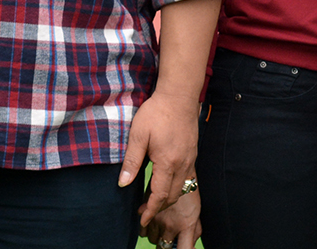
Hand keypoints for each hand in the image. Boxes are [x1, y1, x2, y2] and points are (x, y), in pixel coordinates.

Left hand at [119, 90, 198, 226]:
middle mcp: (182, 165)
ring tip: (153, 201)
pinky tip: (166, 183)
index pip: (160, 196)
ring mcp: (189, 159)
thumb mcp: (138, 135)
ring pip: (182, 188)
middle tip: (144, 212)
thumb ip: (131, 161)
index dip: (151, 210)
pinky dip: (176, 187)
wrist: (178, 96)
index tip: (142, 219)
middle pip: (173, 196)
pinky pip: (186, 178)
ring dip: (168, 198)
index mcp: (168, 163)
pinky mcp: (192, 153)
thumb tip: (123, 183)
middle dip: (159, 207)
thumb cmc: (156, 113)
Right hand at [142, 189, 200, 248]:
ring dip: (155, 236)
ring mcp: (157, 220)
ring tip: (161, 228)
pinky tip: (152, 223)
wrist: (176, 171)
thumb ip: (195, 232)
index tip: (179, 248)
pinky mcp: (146, 212)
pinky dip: (146, 229)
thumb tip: (190, 246)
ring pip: (152, 239)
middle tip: (168, 235)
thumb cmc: (190, 195)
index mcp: (186, 226)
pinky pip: (142, 231)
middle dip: (164, 243)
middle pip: (163, 247)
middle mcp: (170, 226)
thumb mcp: (196, 214)